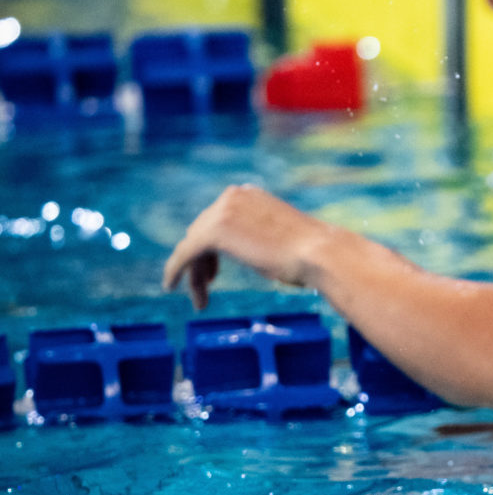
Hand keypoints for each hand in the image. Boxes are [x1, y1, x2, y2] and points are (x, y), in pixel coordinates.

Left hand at [162, 185, 331, 309]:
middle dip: (202, 261)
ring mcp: (221, 211)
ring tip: (199, 300)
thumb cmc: (311, 253)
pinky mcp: (213, 232)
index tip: (214, 271)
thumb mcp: (280, 235)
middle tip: (208, 286)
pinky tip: (171, 286)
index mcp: (248, 194)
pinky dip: (175, 270)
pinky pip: (184, 254)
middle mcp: (232, 196)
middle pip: (202, 231)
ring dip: (194, 273)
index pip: (217, 219)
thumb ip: (259, 233)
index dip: (212, 248)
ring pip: (193, 246)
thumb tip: (252, 246)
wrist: (319, 254)